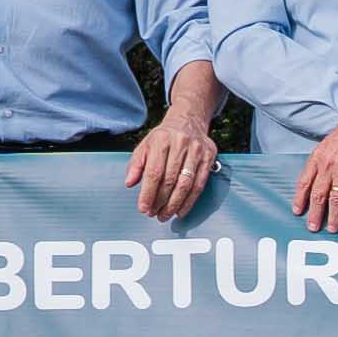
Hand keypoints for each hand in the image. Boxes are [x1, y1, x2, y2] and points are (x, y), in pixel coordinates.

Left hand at [127, 103, 219, 220]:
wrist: (188, 120)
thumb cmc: (164, 138)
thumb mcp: (145, 145)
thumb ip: (136, 164)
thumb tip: (129, 183)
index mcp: (161, 140)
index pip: (154, 172)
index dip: (148, 193)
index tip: (143, 208)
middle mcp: (180, 143)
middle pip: (170, 180)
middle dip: (160, 201)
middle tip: (153, 214)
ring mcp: (196, 150)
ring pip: (186, 184)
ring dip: (174, 205)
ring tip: (165, 215)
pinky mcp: (208, 157)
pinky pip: (199, 184)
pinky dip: (190, 201)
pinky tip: (180, 211)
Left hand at [293, 106, 337, 229]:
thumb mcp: (326, 145)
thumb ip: (320, 162)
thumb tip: (316, 179)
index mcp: (318, 158)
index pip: (304, 183)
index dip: (300, 199)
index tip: (297, 211)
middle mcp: (329, 166)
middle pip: (319, 196)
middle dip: (315, 214)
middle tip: (313, 227)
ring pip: (336, 200)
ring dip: (334, 216)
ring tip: (333, 228)